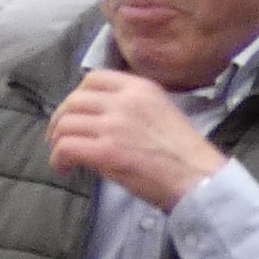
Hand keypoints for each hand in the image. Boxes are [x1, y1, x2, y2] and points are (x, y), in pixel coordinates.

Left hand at [46, 66, 229, 213]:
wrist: (200, 180)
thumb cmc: (185, 155)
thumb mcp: (162, 113)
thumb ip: (132, 108)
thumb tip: (100, 119)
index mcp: (141, 88)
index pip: (94, 78)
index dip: (77, 95)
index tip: (76, 111)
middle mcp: (125, 101)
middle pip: (74, 101)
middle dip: (61, 119)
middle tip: (60, 136)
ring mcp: (114, 126)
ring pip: (66, 124)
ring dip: (58, 140)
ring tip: (62, 156)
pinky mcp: (106, 151)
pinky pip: (67, 148)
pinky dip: (58, 159)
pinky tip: (63, 168)